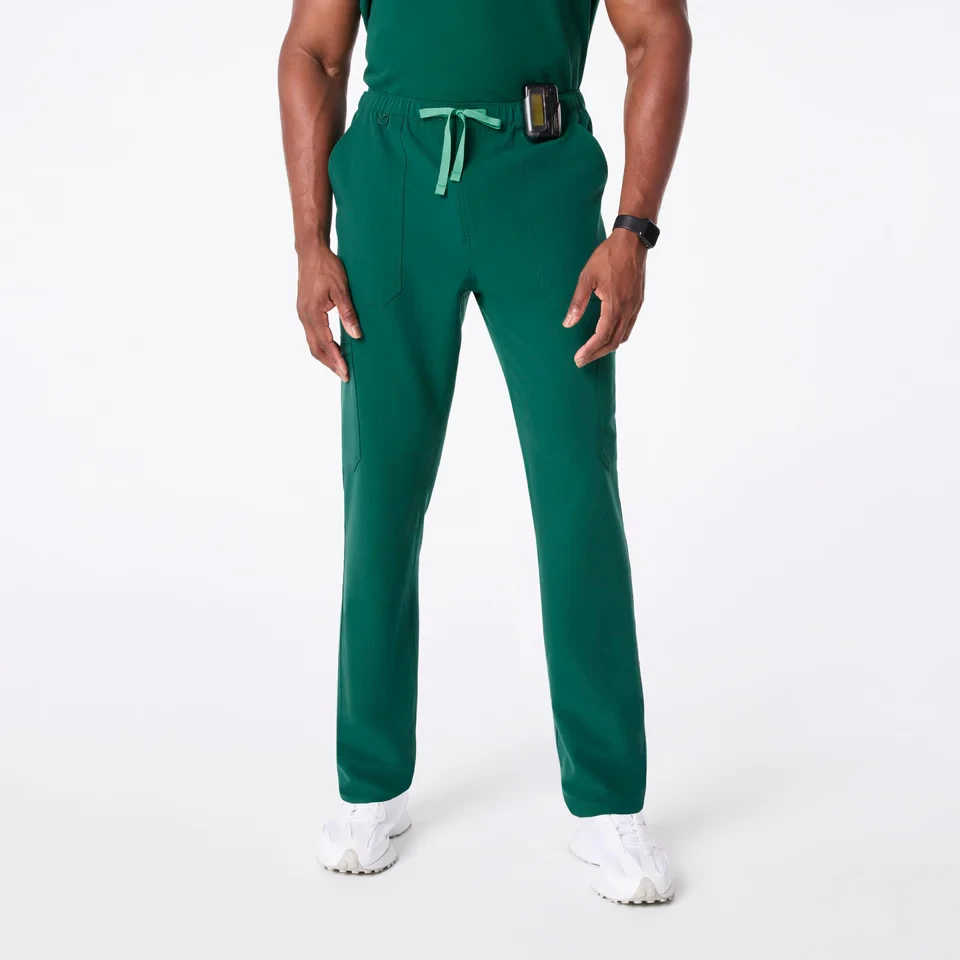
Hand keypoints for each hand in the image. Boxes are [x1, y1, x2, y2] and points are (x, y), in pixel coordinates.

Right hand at [296, 245, 360, 380]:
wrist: (310, 251)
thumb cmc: (327, 267)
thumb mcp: (341, 288)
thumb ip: (348, 313)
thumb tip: (356, 335)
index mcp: (312, 313)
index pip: (326, 344)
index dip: (336, 360)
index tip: (345, 373)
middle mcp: (304, 316)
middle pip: (316, 349)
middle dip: (330, 363)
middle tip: (344, 376)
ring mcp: (302, 314)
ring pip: (312, 343)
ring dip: (325, 356)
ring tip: (339, 366)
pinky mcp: (304, 310)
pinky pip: (311, 334)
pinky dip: (321, 345)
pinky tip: (332, 348)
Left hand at [563, 229, 646, 365]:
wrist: (632, 241)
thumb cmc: (608, 256)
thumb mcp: (587, 277)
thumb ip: (578, 302)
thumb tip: (568, 323)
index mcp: (615, 304)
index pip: (602, 336)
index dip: (590, 350)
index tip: (578, 358)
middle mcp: (628, 309)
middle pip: (614, 342)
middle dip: (597, 354)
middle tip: (582, 361)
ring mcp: (635, 306)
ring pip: (623, 336)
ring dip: (608, 347)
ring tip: (593, 352)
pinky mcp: (638, 302)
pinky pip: (629, 327)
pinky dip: (618, 337)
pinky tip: (608, 336)